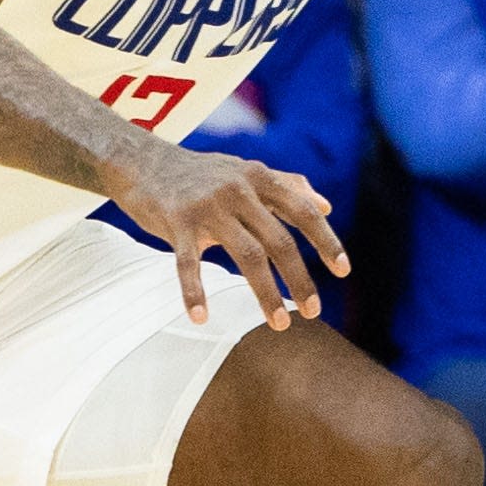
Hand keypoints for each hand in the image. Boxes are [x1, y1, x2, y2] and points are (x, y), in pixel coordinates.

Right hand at [107, 137, 346, 329]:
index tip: (343, 271)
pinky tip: (201, 319)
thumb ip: (287, 185)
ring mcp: (207, 206)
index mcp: (259, 177)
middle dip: (300, 279)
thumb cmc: (200, 173)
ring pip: (246, 255)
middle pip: (280, 241)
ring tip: (278, 324)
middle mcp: (238, 189)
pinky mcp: (176, 221)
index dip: (326, 241)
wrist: (141, 161)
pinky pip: (188, 263)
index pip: (303, 211)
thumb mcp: (245, 171)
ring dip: (265, 294)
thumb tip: (326, 205)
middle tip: (313, 311)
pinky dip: (194, 293)